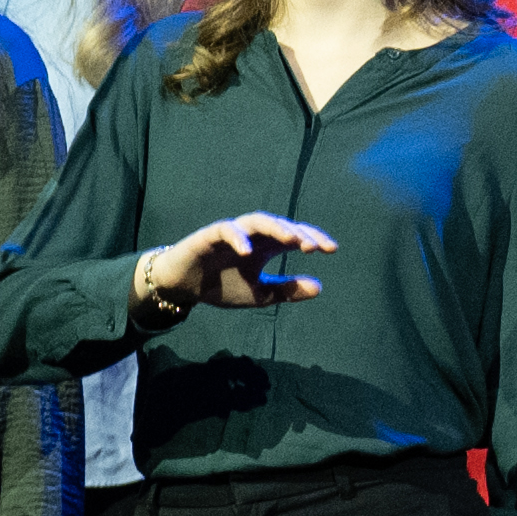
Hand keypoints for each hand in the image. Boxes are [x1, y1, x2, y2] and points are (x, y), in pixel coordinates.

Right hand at [131, 210, 334, 325]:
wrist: (184, 287)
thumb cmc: (222, 286)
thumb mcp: (259, 294)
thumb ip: (286, 290)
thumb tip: (319, 287)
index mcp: (267, 247)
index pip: (296, 237)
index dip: (314, 239)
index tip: (332, 249)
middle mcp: (253, 235)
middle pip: (281, 226)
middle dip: (300, 234)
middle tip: (315, 247)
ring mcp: (232, 233)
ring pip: (257, 221)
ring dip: (275, 228)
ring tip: (292, 239)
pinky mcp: (209, 235)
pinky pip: (225, 230)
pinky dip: (237, 237)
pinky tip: (248, 251)